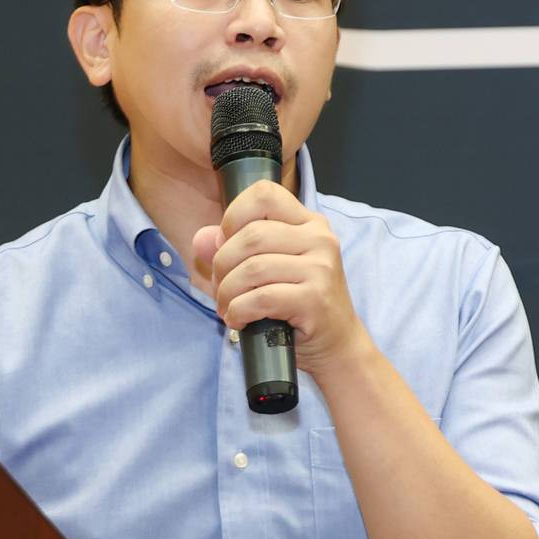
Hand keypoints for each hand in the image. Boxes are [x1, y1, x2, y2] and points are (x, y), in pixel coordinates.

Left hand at [189, 182, 374, 378]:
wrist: (337, 345)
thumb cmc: (299, 305)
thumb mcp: (267, 270)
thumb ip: (231, 250)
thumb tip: (202, 239)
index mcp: (309, 223)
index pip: (264, 194)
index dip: (234, 215)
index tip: (227, 243)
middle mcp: (319, 239)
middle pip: (250, 235)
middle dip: (222, 265)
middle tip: (222, 287)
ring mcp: (321, 268)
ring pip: (252, 268)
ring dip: (227, 293)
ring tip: (228, 307)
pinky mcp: (315, 298)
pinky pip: (261, 298)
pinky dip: (238, 311)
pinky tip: (238, 320)